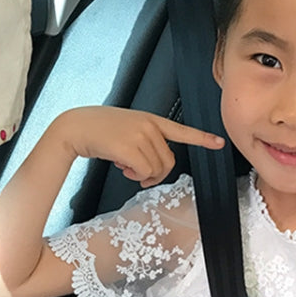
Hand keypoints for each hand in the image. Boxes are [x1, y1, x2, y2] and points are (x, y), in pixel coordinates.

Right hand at [55, 106, 224, 187]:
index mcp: (151, 120)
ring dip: (143, 176)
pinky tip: (121, 167)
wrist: (75, 127)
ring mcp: (141, 135)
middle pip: (169, 162)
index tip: (219, 142)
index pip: (181, 130)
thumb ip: (146, 143)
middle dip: (156, 174)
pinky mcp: (131, 147)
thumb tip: (152, 169)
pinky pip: (144, 172)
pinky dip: (135, 176)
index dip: (201, 138)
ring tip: (125, 166)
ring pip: (157, 169)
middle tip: (137, 173)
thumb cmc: (99, 132)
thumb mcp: (128, 130)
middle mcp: (150, 125)